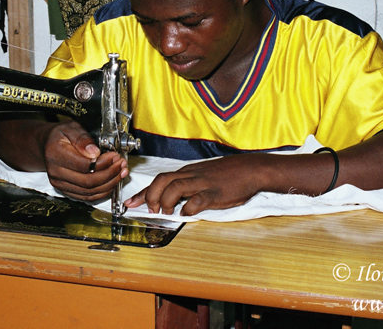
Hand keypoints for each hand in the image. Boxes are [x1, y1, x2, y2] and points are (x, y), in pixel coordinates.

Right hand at [41, 120, 127, 200]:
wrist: (47, 144)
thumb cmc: (60, 135)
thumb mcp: (71, 127)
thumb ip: (83, 138)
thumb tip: (94, 152)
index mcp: (56, 154)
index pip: (84, 165)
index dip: (103, 163)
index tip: (115, 156)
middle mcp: (56, 172)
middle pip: (88, 182)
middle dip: (110, 174)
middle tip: (121, 164)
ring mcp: (60, 183)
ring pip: (89, 191)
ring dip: (109, 183)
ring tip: (121, 172)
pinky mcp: (65, 190)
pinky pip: (86, 197)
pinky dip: (102, 191)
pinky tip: (112, 182)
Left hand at [124, 156, 261, 215]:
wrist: (251, 169)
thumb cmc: (229, 174)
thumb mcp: (204, 175)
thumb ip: (189, 185)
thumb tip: (174, 198)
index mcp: (188, 172)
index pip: (159, 179)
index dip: (143, 192)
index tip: (130, 203)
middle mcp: (192, 175)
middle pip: (162, 180)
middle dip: (150, 195)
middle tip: (149, 209)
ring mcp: (204, 183)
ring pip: (176, 187)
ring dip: (166, 201)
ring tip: (166, 211)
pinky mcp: (216, 193)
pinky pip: (199, 199)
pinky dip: (189, 207)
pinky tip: (187, 213)